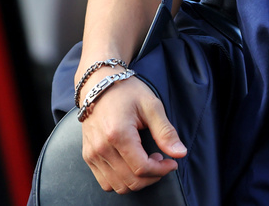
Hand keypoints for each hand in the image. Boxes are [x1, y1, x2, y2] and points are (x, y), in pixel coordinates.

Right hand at [80, 75, 187, 193]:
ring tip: (146, 161)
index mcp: (118, 134)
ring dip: (137, 181)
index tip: (172, 163)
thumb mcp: (151, 106)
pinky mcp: (88, 156)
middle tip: (161, 161)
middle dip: (152, 176)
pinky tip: (131, 164)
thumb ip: (165, 132)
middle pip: (131, 181)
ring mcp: (92, 154)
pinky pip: (105, 182)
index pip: (142, 168)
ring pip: (118, 186)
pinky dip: (122, 180)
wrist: (98, 83)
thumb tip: (180, 153)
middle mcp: (101, 148)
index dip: (161, 170)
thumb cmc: (126, 91)